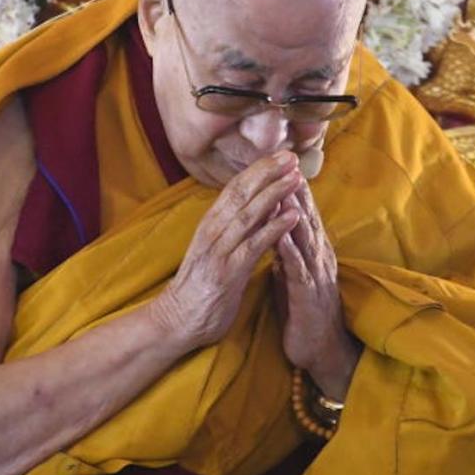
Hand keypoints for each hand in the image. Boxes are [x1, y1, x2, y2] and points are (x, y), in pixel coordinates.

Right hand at [155, 152, 301, 349]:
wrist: (177, 320)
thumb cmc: (200, 286)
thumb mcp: (215, 249)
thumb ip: (234, 229)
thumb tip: (258, 207)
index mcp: (211, 223)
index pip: (235, 188)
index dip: (259, 169)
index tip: (280, 154)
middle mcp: (213, 230)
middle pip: (242, 193)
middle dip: (268, 172)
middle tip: (291, 155)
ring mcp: (220, 250)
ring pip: (249, 213)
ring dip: (275, 193)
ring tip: (296, 178)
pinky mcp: (229, 271)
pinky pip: (255, 244)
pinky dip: (275, 227)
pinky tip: (293, 215)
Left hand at [273, 181, 359, 400]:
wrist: (322, 352)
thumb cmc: (304, 314)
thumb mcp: (292, 278)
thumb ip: (286, 254)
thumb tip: (276, 233)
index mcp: (313, 252)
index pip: (302, 213)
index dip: (292, 187)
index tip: (279, 163)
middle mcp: (318, 258)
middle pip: (305, 217)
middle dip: (295, 189)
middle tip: (284, 161)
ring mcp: (316, 275)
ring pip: (304, 238)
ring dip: (294, 213)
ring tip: (283, 188)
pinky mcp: (308, 296)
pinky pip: (298, 270)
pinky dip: (289, 251)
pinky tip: (280, 236)